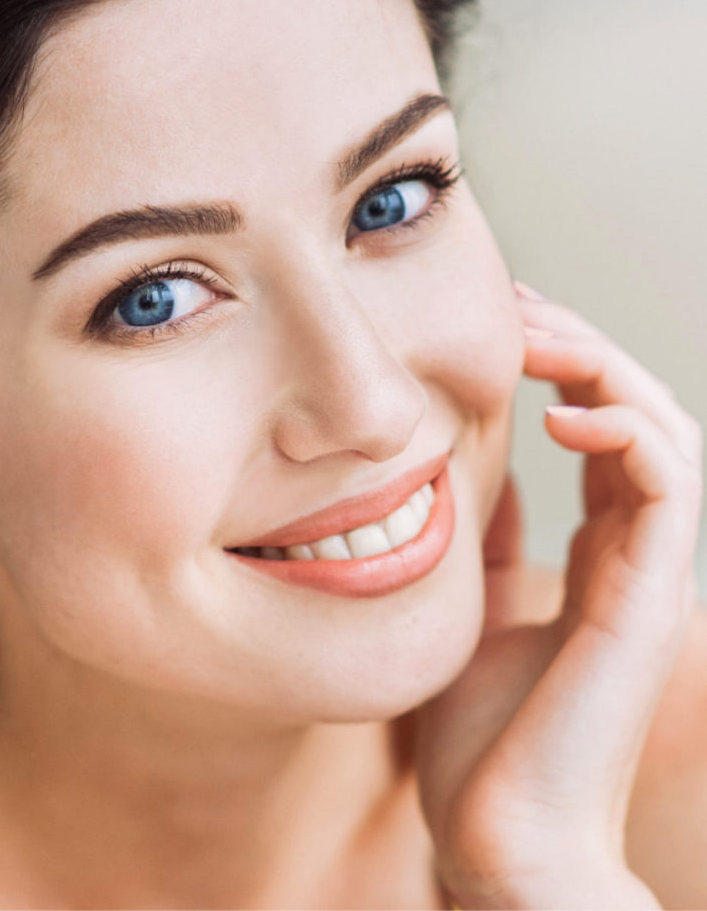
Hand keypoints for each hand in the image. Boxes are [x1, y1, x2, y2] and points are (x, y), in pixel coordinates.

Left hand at [414, 283, 702, 908]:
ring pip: (661, 430)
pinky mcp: (650, 593)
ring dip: (603, 368)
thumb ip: (487, 546)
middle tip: (514, 301)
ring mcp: (647, 570)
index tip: (496, 324)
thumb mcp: (469, 611)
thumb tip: (468, 474)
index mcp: (593, 552)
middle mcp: (630, 552)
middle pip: (632, 412)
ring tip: (534, 337)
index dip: (556, 367)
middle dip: (579, 346)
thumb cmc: (478, 736)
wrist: (498, 833)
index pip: (596, 429)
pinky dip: (625, 431)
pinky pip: (666, 483)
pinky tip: (561, 413)